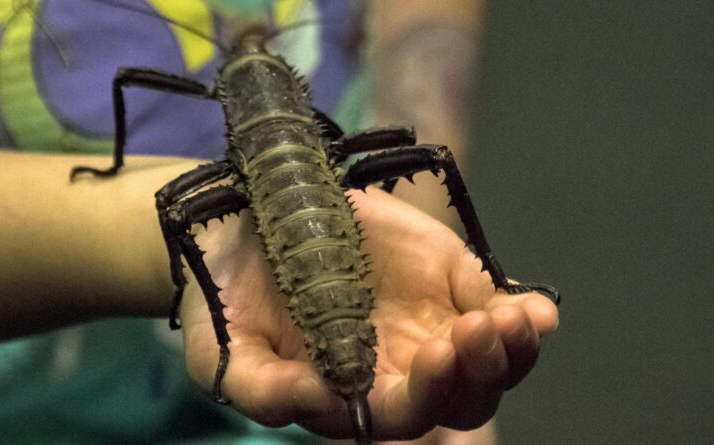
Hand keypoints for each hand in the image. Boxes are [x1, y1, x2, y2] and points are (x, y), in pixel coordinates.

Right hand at [179, 187, 557, 440]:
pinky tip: (535, 310)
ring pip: (492, 359)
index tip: (439, 352)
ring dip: (513, 348)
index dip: (431, 393)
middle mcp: (401, 366)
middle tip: (477, 328)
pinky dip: (524, 312)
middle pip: (464, 395)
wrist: (241, 230)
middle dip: (482, 370)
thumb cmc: (227, 300)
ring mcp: (429, 322)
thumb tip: (320, 401)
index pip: (408, 412)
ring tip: (514, 318)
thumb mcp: (225, 352)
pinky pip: (495, 302)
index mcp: (356, 393)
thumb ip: (265, 391)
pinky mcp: (445, 278)